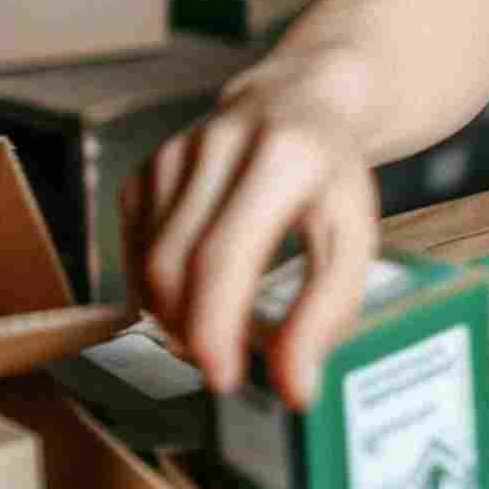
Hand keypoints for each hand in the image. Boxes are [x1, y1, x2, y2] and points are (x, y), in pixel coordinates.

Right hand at [121, 43, 382, 408]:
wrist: (301, 100)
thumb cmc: (331, 176)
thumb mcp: (354, 237)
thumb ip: (328, 312)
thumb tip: (294, 388)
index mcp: (282, 156)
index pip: (222, 258)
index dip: (213, 329)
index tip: (225, 379)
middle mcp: (218, 145)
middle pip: (172, 266)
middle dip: (190, 332)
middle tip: (224, 367)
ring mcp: (171, 154)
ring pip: (145, 263)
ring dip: (172, 316)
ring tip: (215, 334)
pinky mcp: (144, 169)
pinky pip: (133, 249)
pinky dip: (158, 289)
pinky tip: (195, 294)